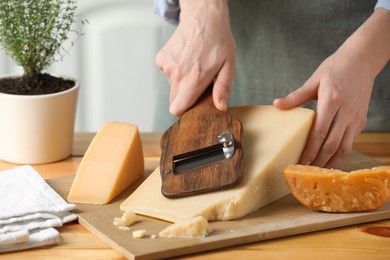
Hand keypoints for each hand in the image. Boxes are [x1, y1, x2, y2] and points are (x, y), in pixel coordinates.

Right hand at [155, 0, 235, 115]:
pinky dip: (175, 70)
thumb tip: (220, 107)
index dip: (184, 110)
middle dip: (185, 96)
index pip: (176, 108)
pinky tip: (186, 59)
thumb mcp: (228, 66)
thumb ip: (223, 88)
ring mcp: (167, 66)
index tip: (193, 105)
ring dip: (182, 82)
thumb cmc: (218, 41)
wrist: (203, 17)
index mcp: (193, 79)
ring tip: (194, 66)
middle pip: (174, 100)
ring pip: (172, 86)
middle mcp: (177, 74)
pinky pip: (167, 73)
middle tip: (199, 83)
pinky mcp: (161, 59)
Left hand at [273, 8, 389, 167]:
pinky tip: (329, 160)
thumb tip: (277, 104)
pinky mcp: (361, 121)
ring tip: (317, 172)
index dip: (310, 150)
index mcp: (331, 101)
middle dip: (318, 161)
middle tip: (305, 172)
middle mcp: (346, 112)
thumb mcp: (314, 80)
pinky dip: (340, 154)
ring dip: (330, 162)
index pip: (319, 132)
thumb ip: (296, 96)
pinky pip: (350, 142)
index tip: (300, 162)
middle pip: (332, 144)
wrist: (362, 60)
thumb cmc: (335, 68)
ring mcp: (356, 118)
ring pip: (344, 147)